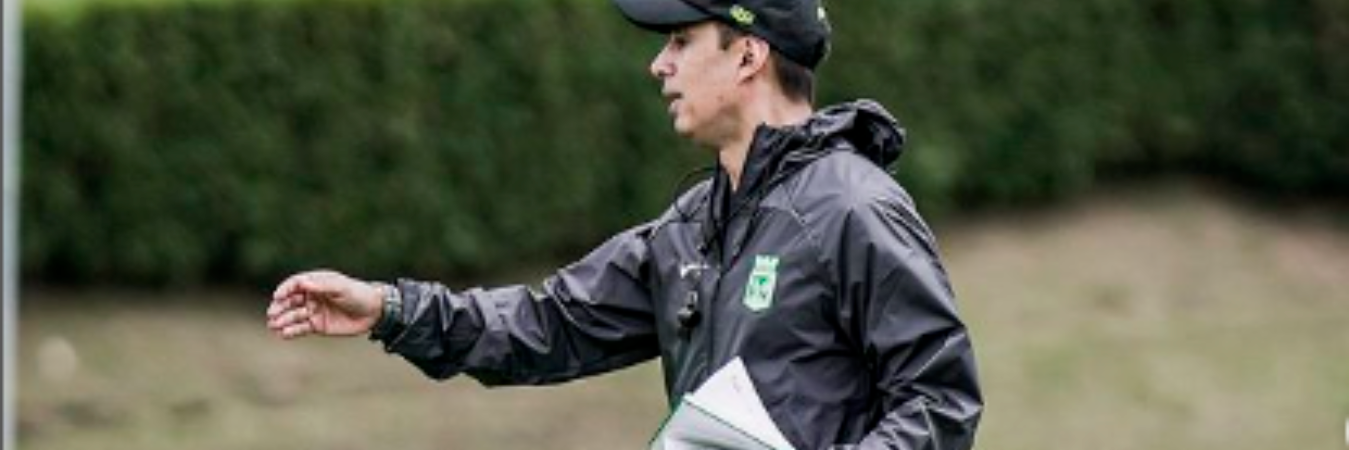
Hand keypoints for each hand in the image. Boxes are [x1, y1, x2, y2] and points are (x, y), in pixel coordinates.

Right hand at [267, 270, 384, 339]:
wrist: (373, 312)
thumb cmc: (358, 294)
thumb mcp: (342, 287)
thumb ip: (323, 285)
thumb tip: (302, 283)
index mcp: (317, 282)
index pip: (295, 284)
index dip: (284, 289)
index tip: (277, 296)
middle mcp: (312, 296)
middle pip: (290, 301)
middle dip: (279, 307)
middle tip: (272, 314)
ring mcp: (313, 311)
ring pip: (293, 315)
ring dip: (282, 320)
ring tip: (274, 325)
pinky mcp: (317, 325)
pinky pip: (301, 328)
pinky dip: (291, 331)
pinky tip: (284, 334)